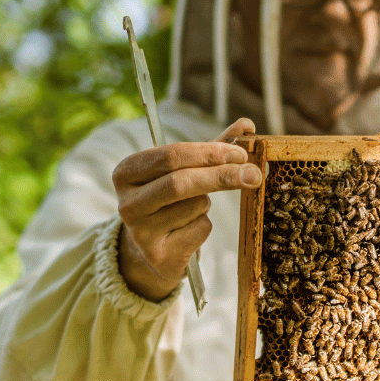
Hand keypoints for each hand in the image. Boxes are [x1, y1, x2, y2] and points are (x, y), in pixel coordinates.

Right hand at [113, 118, 259, 300]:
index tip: (240, 154)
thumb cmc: (171, 200)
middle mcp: (127, 202)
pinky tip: (188, 230)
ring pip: (194, 206)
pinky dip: (204, 225)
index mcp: (127, 172)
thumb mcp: (185, 169)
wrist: (153, 248)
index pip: (170, 156)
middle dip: (221, 176)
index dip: (209, 153)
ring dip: (207, 204)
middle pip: (180, 182)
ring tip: (193, 209)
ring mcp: (139, 231)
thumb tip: (246, 125)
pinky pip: (199, 230)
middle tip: (253, 174)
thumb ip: (212, 147)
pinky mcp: (157, 255)